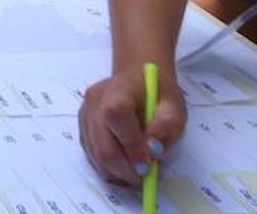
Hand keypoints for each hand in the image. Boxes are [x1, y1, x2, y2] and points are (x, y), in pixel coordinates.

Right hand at [78, 69, 185, 186]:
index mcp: (118, 90)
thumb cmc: (156, 92)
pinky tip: (125, 163)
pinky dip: (109, 167)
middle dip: (125, 170)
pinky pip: (92, 155)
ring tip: (137, 170)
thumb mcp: (173, 107)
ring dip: (118, 172)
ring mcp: (85, 115)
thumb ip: (166, 127)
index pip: (116, 117)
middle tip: (144, 177)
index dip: (132, 146)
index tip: (148, 165)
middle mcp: (95, 102)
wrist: (136, 79)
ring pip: (96, 156)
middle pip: (102, 145)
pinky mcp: (83, 127)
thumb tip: (152, 151)